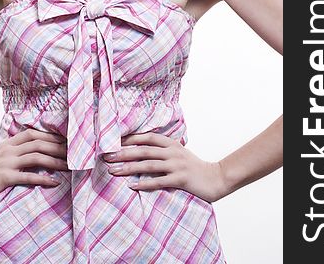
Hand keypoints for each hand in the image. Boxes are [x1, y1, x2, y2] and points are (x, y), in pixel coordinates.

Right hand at [0, 129, 68, 208]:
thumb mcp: (1, 155)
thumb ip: (15, 149)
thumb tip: (36, 147)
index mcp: (9, 143)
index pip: (33, 133)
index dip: (49, 136)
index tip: (64, 141)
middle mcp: (9, 150)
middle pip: (38, 144)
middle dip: (57, 148)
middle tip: (72, 153)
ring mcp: (8, 163)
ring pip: (36, 157)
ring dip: (54, 161)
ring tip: (68, 166)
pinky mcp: (6, 177)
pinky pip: (28, 177)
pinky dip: (43, 179)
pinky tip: (54, 182)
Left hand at [102, 132, 226, 202]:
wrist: (216, 178)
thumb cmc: (194, 167)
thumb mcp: (179, 153)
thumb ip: (164, 149)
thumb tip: (143, 149)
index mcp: (171, 144)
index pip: (147, 137)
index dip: (130, 139)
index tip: (114, 142)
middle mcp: (172, 152)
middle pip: (143, 150)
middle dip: (124, 153)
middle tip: (107, 156)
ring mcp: (176, 165)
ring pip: (148, 165)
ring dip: (129, 168)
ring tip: (114, 171)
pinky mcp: (180, 179)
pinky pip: (158, 181)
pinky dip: (144, 184)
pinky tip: (132, 187)